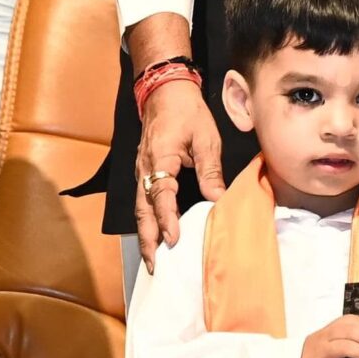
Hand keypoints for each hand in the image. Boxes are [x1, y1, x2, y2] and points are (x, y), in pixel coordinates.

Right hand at [134, 80, 222, 268]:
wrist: (165, 92)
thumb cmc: (187, 112)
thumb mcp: (206, 138)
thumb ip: (210, 171)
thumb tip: (218, 200)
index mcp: (160, 158)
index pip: (161, 195)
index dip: (167, 219)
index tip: (174, 239)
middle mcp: (144, 168)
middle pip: (142, 210)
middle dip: (147, 239)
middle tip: (155, 265)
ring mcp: (141, 170)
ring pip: (140, 209)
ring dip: (145, 234)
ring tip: (153, 259)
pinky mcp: (144, 171)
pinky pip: (143, 201)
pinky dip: (147, 221)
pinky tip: (155, 235)